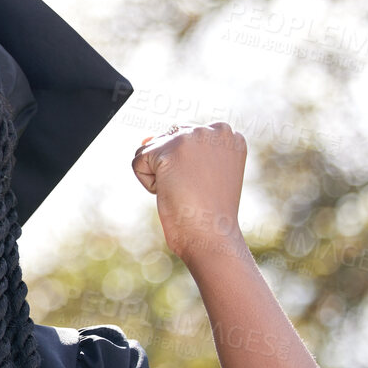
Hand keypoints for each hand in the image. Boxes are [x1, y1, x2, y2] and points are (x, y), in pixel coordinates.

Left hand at [131, 122, 247, 265]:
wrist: (213, 237)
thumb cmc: (209, 213)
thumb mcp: (204, 172)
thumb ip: (183, 148)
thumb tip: (145, 139)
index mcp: (229, 135)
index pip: (186, 138)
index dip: (187, 166)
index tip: (205, 184)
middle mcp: (214, 130)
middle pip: (168, 141)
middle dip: (172, 168)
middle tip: (195, 190)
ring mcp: (192, 137)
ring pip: (152, 150)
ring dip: (161, 175)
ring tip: (186, 191)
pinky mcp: (169, 150)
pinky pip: (138, 162)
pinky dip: (148, 183)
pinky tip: (172, 193)